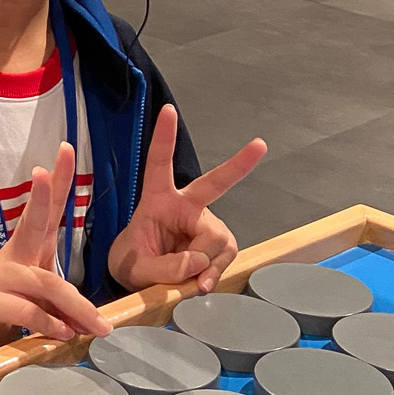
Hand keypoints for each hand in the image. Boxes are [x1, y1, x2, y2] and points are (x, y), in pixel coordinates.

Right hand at [0, 142, 111, 344]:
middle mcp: (18, 252)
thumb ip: (71, 299)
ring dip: (75, 305)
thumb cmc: (21, 293)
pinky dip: (50, 324)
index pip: (48, 206)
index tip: (66, 148)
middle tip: (43, 171)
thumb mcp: (48, 288)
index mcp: (34, 241)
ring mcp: (3, 275)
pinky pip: (28, 312)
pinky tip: (65, 332)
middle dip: (41, 195)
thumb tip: (96, 322)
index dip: (58, 179)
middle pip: (32, 222)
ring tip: (97, 325)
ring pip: (45, 283)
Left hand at [106, 106, 266, 296]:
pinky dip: (213, 275)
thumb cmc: (133, 261)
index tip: (168, 110)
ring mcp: (205, 224)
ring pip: (218, 241)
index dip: (163, 138)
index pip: (159, 164)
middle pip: (214, 186)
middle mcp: (186, 206)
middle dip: (238, 165)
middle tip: (260, 144)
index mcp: (157, 200)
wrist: (141, 279)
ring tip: (186, 281)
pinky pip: (224, 258)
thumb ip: (163, 267)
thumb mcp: (136, 268)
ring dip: (205, 265)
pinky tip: (201, 284)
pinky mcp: (218, 243)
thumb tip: (197, 263)